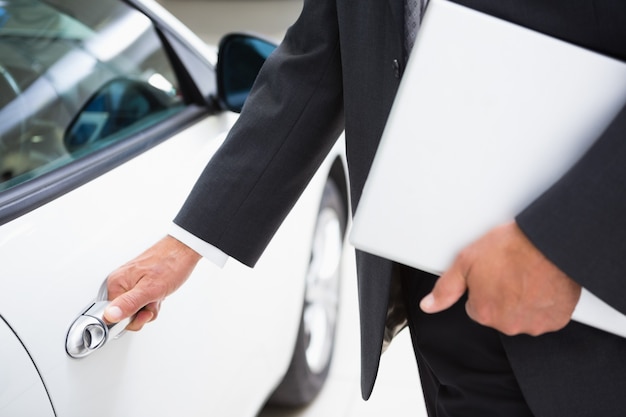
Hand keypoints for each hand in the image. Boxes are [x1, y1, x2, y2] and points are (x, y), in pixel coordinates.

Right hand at [104, 235, 201, 330]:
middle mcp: (120, 283)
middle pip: (125, 314)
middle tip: (153, 301)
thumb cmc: (170, 264)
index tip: (143, 312)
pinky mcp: (139, 283)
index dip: (130, 319)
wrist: (184, 250)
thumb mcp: (150, 289)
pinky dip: (153, 301)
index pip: (112, 316)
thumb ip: (129, 304)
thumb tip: (109, 315)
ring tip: (158, 294)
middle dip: (143, 313)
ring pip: (137, 309)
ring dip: (151, 306)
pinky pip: (143, 302)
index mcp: (116, 284)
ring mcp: (130, 283)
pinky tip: (159, 293)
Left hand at [420, 222, 581, 335]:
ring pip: (522, 316)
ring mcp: (534, 324)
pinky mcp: (556, 320)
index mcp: (483, 312)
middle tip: (510, 273)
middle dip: (502, 297)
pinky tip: (542, 284)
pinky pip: (546, 316)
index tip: (492, 274)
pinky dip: (544, 303)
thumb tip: (428, 305)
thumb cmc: (511, 247)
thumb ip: (446, 288)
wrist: (549, 242)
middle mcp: (508, 324)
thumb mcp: (466, 261)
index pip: (476, 308)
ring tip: (527, 276)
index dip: (483, 289)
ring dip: (524, 301)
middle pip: (499, 314)